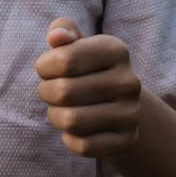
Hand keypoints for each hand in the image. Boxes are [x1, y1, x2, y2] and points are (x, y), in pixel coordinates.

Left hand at [35, 19, 147, 159]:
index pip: (64, 60)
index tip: (48, 69)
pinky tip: (76, 129)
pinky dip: (69, 139)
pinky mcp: (127, 141)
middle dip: (46, 92)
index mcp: (116, 50)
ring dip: (55, 116)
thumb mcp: (77, 45)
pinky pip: (82, 146)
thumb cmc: (87, 69)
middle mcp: (129, 81)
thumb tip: (56, 36)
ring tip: (61, 109)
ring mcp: (130, 113)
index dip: (44, 67)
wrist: (120, 106)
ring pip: (71, 121)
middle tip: (51, 92)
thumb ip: (64, 31)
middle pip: (64, 92)